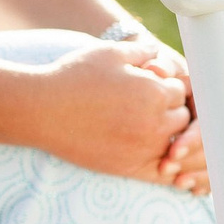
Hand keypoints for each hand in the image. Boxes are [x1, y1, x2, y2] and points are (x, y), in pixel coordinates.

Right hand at [30, 40, 197, 189]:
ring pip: (176, 145)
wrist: (40, 110)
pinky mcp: (130, 168)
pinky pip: (163, 173)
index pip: (180, 92)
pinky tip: (154, 156)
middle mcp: (155, 123)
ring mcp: (144, 149)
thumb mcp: (108, 53)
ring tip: (144, 128)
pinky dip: (166, 166)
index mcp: (154, 93)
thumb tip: (159, 53)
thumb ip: (141, 51)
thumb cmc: (72, 77)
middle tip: (144, 107)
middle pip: (182, 118)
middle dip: (168, 110)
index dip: (165, 87)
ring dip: (166, 136)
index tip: (147, 87)